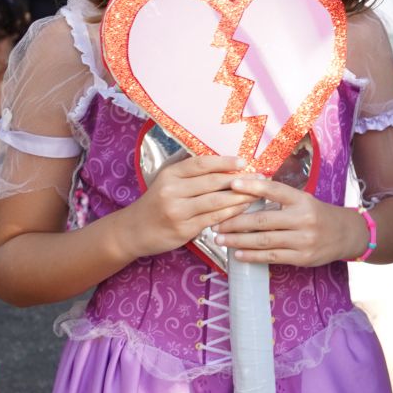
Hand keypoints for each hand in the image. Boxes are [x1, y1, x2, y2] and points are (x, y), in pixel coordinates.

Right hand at [122, 155, 254, 259]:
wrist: (133, 231)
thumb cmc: (156, 203)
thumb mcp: (166, 181)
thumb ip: (190, 173)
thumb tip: (223, 161)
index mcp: (170, 175)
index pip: (201, 164)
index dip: (224, 162)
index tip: (243, 162)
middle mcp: (172, 191)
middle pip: (212, 182)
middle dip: (239, 180)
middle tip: (260, 178)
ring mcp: (177, 211)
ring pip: (216, 201)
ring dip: (240, 197)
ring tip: (257, 193)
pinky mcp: (183, 229)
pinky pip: (213, 218)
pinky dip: (231, 212)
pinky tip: (243, 209)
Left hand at [216, 175, 365, 264]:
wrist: (346, 235)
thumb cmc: (318, 215)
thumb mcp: (303, 200)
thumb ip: (279, 198)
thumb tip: (245, 191)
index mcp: (302, 200)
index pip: (274, 190)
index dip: (252, 187)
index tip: (232, 184)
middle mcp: (304, 219)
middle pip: (263, 220)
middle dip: (235, 222)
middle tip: (216, 222)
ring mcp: (304, 240)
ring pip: (264, 240)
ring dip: (238, 240)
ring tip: (220, 239)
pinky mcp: (302, 257)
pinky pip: (272, 257)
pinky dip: (252, 256)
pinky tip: (238, 254)